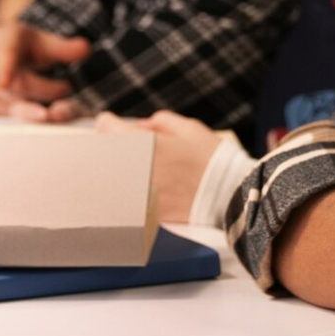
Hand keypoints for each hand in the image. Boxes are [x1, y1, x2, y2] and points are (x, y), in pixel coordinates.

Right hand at [0, 22, 90, 115]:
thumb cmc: (23, 47)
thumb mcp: (44, 42)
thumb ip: (65, 48)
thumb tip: (85, 49)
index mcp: (4, 40)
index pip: (5, 54)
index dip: (6, 68)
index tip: (6, 81)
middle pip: (15, 84)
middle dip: (43, 91)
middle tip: (66, 90)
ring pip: (7, 102)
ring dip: (34, 108)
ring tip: (55, 104)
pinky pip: (2, 112)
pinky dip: (22, 114)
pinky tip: (36, 111)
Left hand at [95, 111, 222, 222]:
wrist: (230, 197)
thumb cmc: (212, 159)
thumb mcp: (190, 128)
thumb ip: (159, 122)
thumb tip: (138, 126)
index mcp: (148, 144)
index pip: (105, 127)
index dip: (111, 124)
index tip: (117, 127)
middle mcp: (138, 168)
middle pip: (104, 153)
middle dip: (114, 149)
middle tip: (130, 151)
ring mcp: (140, 193)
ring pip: (112, 178)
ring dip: (120, 173)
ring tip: (139, 172)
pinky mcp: (145, 213)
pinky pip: (127, 200)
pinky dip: (130, 194)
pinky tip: (145, 191)